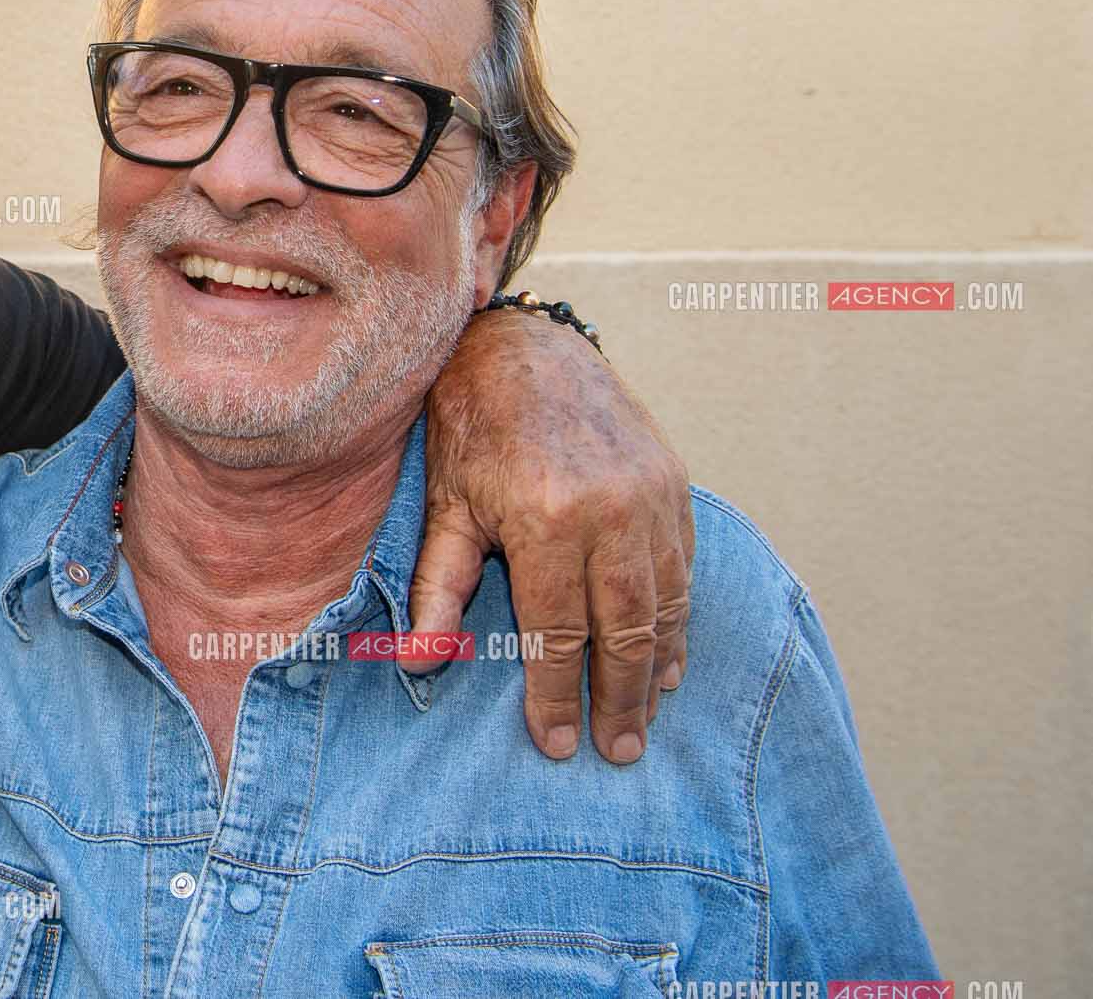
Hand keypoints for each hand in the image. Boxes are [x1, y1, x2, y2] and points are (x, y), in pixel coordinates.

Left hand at [412, 306, 692, 763]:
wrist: (523, 348)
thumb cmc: (470, 429)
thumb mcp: (444, 506)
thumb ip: (436, 588)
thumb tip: (417, 661)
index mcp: (549, 522)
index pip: (559, 635)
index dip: (558, 696)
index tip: (557, 745)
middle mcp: (613, 514)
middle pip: (625, 632)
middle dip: (621, 700)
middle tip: (618, 751)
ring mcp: (652, 497)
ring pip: (665, 605)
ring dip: (658, 667)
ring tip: (646, 715)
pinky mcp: (673, 484)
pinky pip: (682, 567)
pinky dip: (678, 617)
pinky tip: (668, 654)